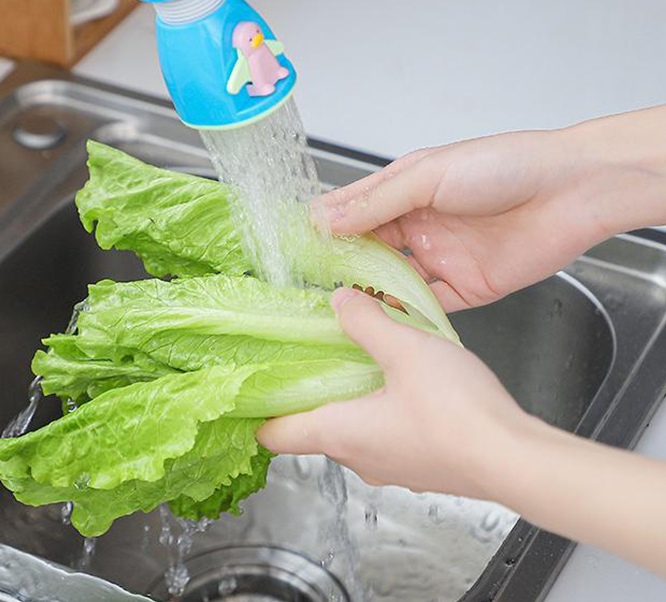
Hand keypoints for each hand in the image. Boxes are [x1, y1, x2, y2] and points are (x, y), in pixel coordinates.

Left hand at [259, 288, 665, 578]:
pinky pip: (382, 433)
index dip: (257, 409)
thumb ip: (366, 321)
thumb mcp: (404, 348)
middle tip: (308, 350)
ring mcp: (390, 466)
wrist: (515, 458)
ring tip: (355, 354)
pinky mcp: (418, 464)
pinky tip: (399, 378)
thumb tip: (340, 300)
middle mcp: (357, 457)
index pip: (274, 434)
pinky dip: (377, 407)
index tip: (251, 382)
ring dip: (346, 394)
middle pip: (311, 426)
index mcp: (339, 432)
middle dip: (308, 388)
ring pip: (350, 428)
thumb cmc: (456, 411)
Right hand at [320, 110, 665, 310]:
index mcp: (405, 190)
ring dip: (371, 294)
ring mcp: (441, 257)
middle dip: (341, 266)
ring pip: (393, 283)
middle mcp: (418, 225)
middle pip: (368, 250)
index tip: (298, 248)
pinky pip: (428, 307)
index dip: (325, 228)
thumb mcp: (427, 177)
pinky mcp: (466, 287)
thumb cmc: (502, 166)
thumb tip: (325, 220)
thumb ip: (376, 203)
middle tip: (313, 285)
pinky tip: (386, 322)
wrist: (570, 191)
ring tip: (343, 308)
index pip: (352, 211)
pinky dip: (407, 316)